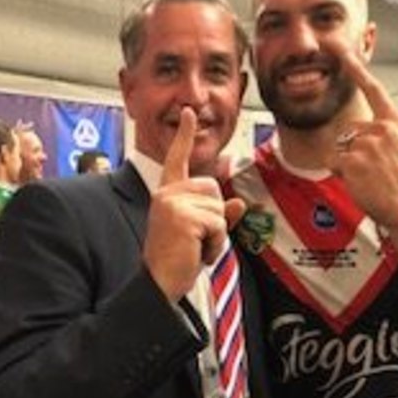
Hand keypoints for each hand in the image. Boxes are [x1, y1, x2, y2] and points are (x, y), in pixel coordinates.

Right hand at [143, 107, 244, 301]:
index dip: (185, 136)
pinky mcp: (183, 215)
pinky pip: (219, 223)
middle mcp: (168, 194)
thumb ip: (218, 216)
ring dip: (216, 234)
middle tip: (195, 240)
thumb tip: (239, 205)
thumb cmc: (176, 261)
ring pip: (220, 207)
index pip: (178, 160)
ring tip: (194, 248)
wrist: (158, 284)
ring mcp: (173, 203)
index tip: (189, 113)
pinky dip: (215, 244)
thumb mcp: (200, 235)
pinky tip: (195, 253)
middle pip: (215, 189)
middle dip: (215, 217)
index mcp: (168, 195)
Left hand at [329, 41, 397, 227]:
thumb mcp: (394, 149)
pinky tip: (358, 182)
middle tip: (371, 170)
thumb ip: (376, 135)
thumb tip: (351, 134)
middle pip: (347, 132)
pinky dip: (340, 173)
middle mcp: (381, 128)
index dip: (356, 67)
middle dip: (350, 152)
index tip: (341, 48)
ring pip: (339, 147)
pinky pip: (332, 161)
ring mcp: (367, 143)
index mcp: (392, 122)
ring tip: (367, 177)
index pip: (372, 89)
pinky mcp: (353, 159)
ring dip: (346, 164)